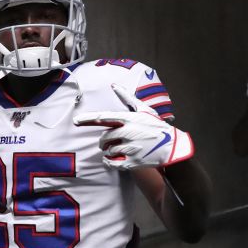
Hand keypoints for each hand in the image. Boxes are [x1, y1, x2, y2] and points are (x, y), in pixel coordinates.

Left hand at [72, 83, 194, 169]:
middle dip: (104, 141)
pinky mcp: (132, 161)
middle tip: (108, 143)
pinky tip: (113, 159)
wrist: (172, 146)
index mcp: (129, 118)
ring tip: (120, 149)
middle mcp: (128, 132)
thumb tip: (114, 85)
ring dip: (109, 151)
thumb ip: (127, 98)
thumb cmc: (156, 126)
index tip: (75, 121)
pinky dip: (109, 161)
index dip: (88, 119)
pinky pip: (111, 162)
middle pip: (104, 138)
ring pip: (108, 150)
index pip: (104, 117)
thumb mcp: (143, 109)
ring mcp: (130, 147)